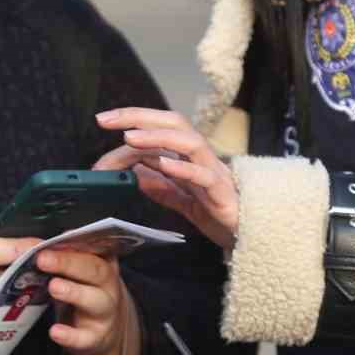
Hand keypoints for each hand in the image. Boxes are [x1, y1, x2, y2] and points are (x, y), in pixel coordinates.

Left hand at [39, 248, 129, 354]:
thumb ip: (66, 256)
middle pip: (95, 271)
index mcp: (103, 264)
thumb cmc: (84, 294)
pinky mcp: (95, 338)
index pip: (97, 249)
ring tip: (53, 286)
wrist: (103, 334)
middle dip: (69, 263)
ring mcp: (104, 313)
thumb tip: (47, 241)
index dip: (81, 242)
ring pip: (95, 301)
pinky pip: (85, 337)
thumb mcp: (79, 273)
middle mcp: (109, 286)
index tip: (62, 237)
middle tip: (43, 259)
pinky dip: (70, 335)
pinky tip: (55, 331)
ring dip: (74, 292)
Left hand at [93, 107, 238, 250]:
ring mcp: (214, 173)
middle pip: (175, 122)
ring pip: (190, 142)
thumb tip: (134, 174)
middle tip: (107, 120)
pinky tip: (163, 164)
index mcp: (191, 156)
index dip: (134, 119)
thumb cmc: (218, 214)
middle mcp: (202, 158)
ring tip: (130, 138)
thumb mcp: (182, 199)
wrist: (250, 238)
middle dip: (140, 116)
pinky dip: (183, 168)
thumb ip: (161, 186)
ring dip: (158, 137)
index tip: (104, 119)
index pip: (161, 127)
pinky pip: (204, 176)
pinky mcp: (222, 194)